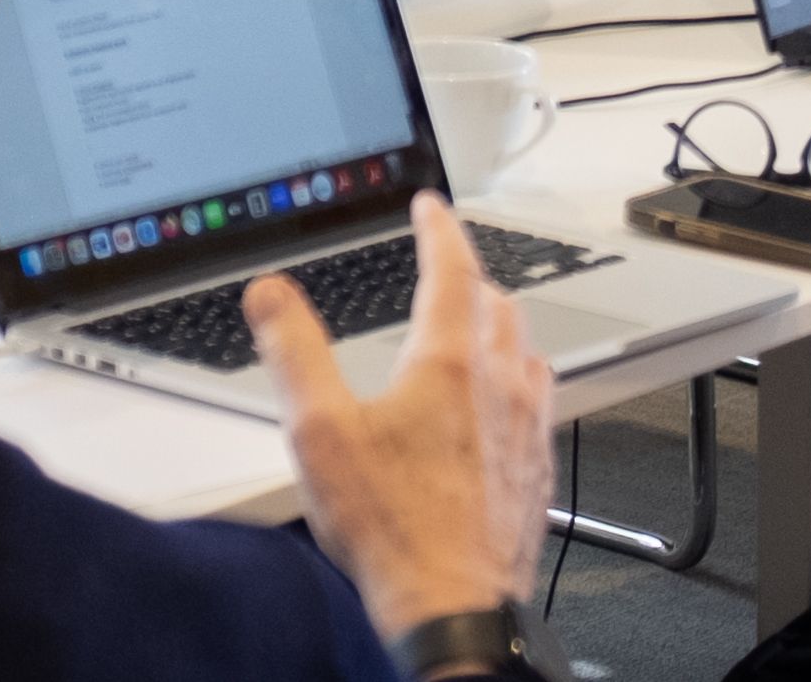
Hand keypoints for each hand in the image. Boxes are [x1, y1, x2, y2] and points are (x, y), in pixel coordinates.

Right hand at [248, 194, 554, 638]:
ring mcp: (525, 427)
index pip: (452, 267)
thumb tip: (271, 292)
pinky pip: (538, 400)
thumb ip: (293, 351)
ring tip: (479, 323)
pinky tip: (504, 402)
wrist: (452, 604)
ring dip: (500, 324)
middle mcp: (498, 384)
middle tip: (448, 265)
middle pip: (496, 303)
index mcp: (448, 362)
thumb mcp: (318, 431)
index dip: (440, 227)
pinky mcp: (536, 468)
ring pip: (525, 348)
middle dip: (471, 274)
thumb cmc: (390, 527)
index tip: (432, 205)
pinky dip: (518, 379)